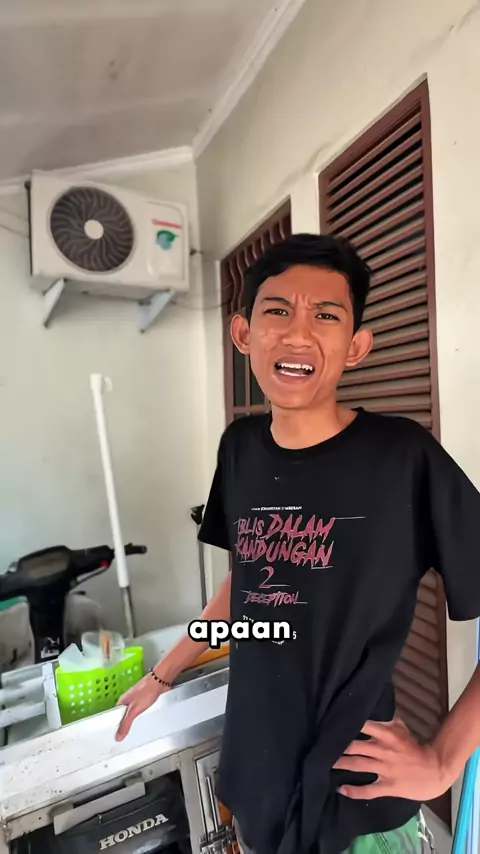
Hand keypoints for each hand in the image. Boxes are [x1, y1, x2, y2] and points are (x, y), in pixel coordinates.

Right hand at [115, 672, 170, 740]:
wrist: (160, 681)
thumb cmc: (146, 691)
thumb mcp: (134, 710)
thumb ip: (126, 723)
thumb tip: (118, 736)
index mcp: (122, 701)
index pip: (115, 716)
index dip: (115, 726)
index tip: (116, 736)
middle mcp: (129, 700)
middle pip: (125, 716)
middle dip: (126, 725)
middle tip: (127, 736)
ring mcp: (138, 700)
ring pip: (134, 714)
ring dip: (136, 721)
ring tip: (137, 730)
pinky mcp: (146, 700)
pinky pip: (143, 711)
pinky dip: (144, 716)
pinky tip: (147, 720)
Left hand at [333, 718, 450, 800]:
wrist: (435, 769)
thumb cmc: (416, 747)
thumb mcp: (402, 728)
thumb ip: (386, 722)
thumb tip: (371, 712)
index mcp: (388, 734)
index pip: (363, 725)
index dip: (347, 724)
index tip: (330, 724)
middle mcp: (384, 750)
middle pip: (355, 746)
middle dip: (338, 746)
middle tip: (322, 745)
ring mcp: (385, 769)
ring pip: (358, 765)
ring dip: (341, 764)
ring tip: (325, 763)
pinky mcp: (388, 786)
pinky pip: (368, 789)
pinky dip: (354, 791)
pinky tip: (341, 790)